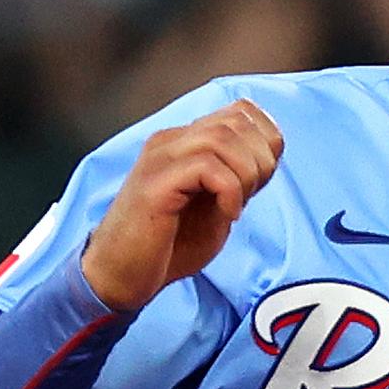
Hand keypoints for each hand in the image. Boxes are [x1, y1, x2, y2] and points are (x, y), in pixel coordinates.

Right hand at [80, 101, 284, 309]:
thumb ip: (235, 180)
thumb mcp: (213, 208)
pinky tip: (227, 215)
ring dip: (246, 174)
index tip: (261, 181)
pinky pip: (207, 167)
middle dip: (261, 158)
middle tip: (252, 195)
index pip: (240, 111)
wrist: (120, 277)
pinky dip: (230, 191)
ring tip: (236, 206)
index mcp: (184, 143)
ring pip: (223, 137)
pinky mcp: (155, 184)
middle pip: (236, 119)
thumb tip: (268, 159)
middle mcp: (170, 142)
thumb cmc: (167, 248)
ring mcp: (160, 159)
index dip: (266, 141)